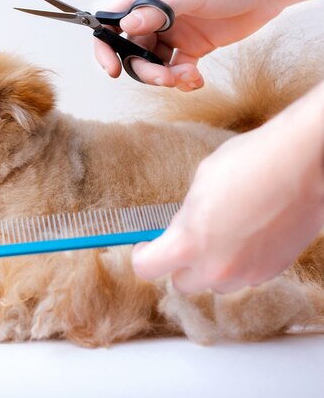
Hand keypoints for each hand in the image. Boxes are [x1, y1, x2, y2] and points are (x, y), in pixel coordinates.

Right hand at [94, 0, 321, 89]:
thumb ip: (158, 10)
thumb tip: (126, 27)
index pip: (112, 23)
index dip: (106, 48)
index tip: (113, 69)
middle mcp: (155, 18)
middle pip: (132, 52)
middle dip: (145, 71)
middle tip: (165, 79)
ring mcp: (172, 34)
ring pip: (153, 66)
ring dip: (166, 78)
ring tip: (187, 77)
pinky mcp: (191, 49)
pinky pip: (176, 71)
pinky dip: (183, 80)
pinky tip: (197, 79)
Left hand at [131, 80, 323, 292]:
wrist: (304, 163)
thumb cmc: (250, 164)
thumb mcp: (200, 185)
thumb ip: (186, 217)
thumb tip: (182, 229)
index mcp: (187, 243)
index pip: (147, 269)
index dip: (143, 256)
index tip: (146, 246)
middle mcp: (215, 267)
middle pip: (181, 283)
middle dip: (180, 264)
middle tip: (187, 241)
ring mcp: (246, 273)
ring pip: (215, 283)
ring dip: (212, 267)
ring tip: (222, 235)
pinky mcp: (271, 271)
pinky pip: (244, 276)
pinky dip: (241, 263)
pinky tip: (247, 236)